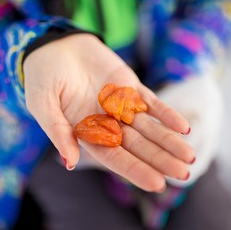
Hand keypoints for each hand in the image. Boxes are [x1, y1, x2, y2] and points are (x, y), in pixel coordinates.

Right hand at [23, 33, 194, 191]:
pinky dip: (167, 114)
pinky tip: (184, 127)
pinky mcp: (130, 87)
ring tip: (189, 155)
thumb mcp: (42, 104)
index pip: (114, 156)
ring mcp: (120, 105)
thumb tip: (70, 163)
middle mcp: (107, 123)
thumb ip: (57, 131)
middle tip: (183, 173)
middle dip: (160, 159)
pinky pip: (151, 103)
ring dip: (169, 141)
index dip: (135, 170)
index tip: (157, 183)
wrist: (54, 46)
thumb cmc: (42, 77)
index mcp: (86, 132)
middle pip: (137, 146)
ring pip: (149, 127)